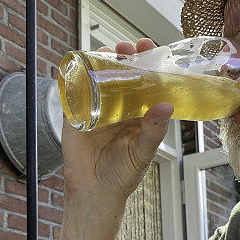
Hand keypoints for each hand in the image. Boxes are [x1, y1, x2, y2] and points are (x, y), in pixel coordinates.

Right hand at [61, 38, 173, 201]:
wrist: (94, 192)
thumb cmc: (122, 175)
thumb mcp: (142, 152)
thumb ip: (154, 131)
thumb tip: (166, 107)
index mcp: (138, 112)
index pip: (144, 81)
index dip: (146, 62)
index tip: (147, 47)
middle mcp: (118, 106)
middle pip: (121, 73)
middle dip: (124, 55)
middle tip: (127, 46)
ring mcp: (95, 108)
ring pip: (98, 77)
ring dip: (101, 60)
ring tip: (108, 51)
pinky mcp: (74, 115)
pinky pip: (73, 91)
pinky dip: (75, 76)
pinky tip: (80, 65)